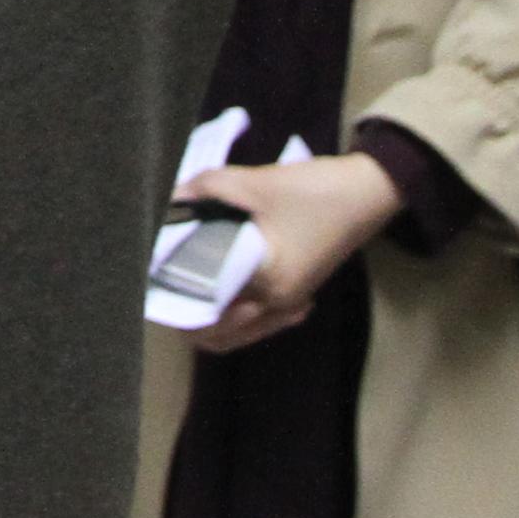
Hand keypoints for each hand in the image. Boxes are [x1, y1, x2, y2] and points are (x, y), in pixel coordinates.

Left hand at [175, 148, 403, 356]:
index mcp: (269, 286)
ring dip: (210, 318)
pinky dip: (237, 313)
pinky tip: (222, 291)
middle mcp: (280, 304)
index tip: (149, 280)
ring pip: (239, 331)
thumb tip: (166, 199)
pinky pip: (260, 318)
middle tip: (159, 287)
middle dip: (187, 316)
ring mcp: (292, 302)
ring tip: (182, 289)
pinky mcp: (299, 291)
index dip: (176, 302)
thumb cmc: (315, 190)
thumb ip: (204, 190)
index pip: (209, 313)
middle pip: (219, 333)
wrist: (369, 188)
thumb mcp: (254, 183)